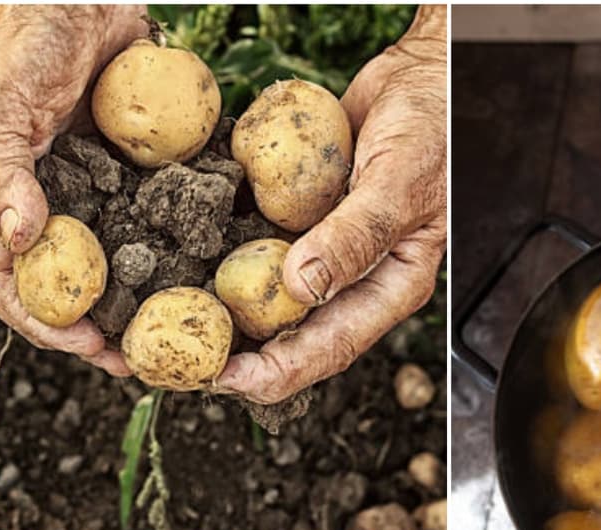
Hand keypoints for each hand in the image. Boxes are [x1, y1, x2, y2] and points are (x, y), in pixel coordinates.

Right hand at [0, 5, 146, 375]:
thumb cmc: (25, 43)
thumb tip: (19, 240)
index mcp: (2, 204)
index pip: (9, 285)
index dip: (44, 323)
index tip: (89, 345)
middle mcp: (50, 209)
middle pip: (70, 291)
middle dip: (104, 329)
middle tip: (146, 358)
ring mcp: (96, 195)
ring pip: (118, 267)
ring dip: (145, 302)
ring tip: (183, 330)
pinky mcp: (137, 176)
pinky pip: (157, 222)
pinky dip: (178, 250)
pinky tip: (211, 271)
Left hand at [214, 6, 447, 403]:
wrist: (420, 77)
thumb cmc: (433, 130)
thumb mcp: (398, 183)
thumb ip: (355, 235)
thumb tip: (301, 286)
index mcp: (388, 286)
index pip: (331, 346)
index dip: (277, 371)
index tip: (226, 380)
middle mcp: (351, 277)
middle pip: (290, 333)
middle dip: (237, 353)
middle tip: (179, 359)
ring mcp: (321, 248)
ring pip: (266, 294)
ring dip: (221, 308)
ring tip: (168, 317)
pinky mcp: (296, 217)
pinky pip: (255, 242)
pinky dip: (221, 248)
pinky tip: (180, 251)